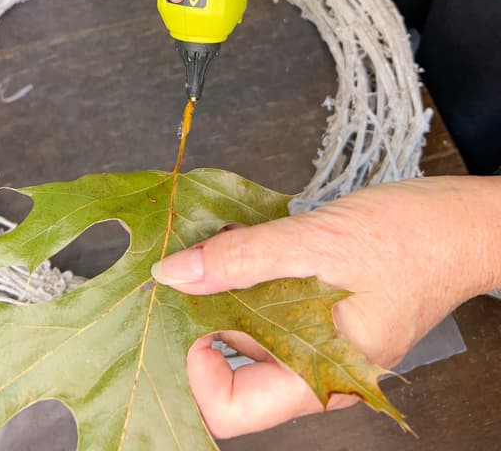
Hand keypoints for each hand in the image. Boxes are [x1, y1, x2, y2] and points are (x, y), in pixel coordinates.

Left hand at [152, 177, 497, 437]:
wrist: (458, 224)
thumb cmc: (407, 240)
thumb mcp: (312, 243)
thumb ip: (241, 260)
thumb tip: (174, 275)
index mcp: (319, 375)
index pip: (231, 408)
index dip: (196, 366)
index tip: (189, 309)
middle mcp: (316, 367)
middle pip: (235, 361)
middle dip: (207, 309)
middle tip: (194, 258)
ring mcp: (321, 339)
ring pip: (251, 325)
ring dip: (228, 282)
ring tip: (224, 238)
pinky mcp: (323, 310)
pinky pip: (271, 300)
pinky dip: (251, 270)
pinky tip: (246, 236)